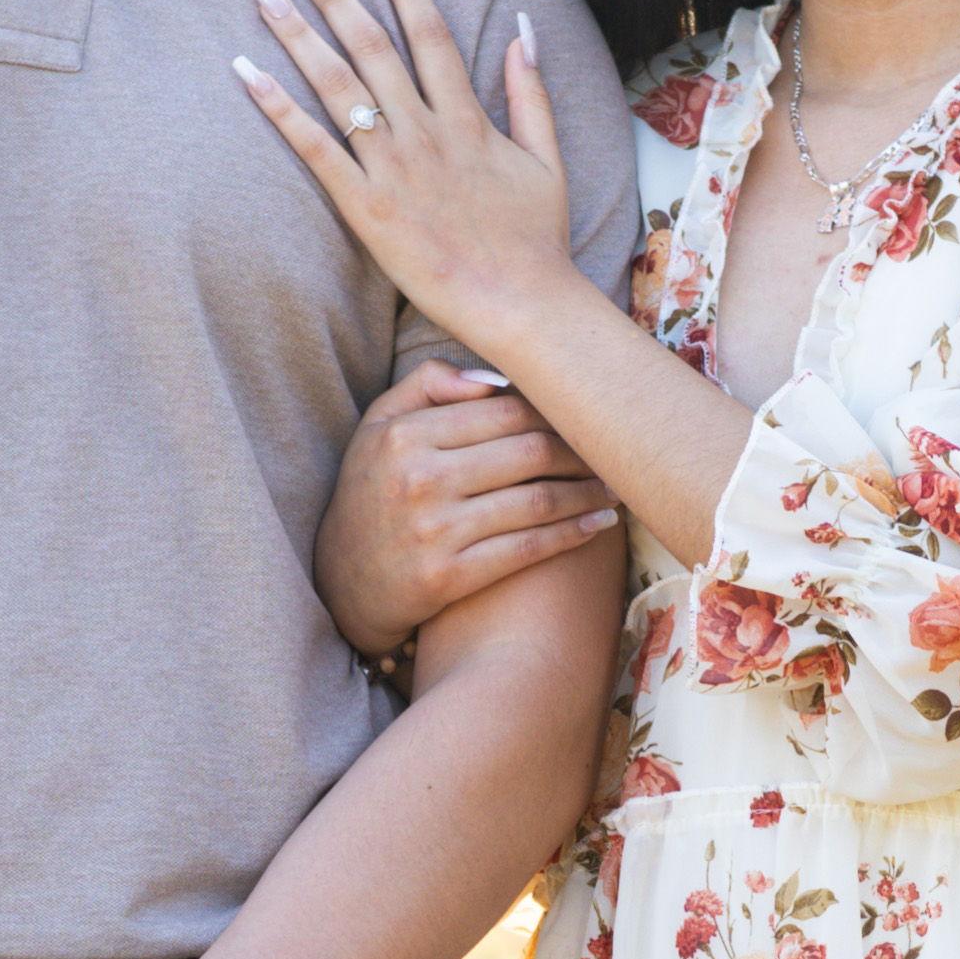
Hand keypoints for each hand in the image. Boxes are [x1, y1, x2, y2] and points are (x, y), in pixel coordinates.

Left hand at [238, 0, 591, 361]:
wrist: (522, 305)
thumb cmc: (536, 240)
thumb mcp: (546, 158)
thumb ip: (531, 91)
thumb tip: (523, 28)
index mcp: (468, 119)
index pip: (430, 33)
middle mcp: (426, 132)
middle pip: (372, 45)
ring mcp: (393, 168)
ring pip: (337, 85)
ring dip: (296, 32)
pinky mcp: (365, 208)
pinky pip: (314, 147)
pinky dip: (278, 107)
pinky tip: (246, 71)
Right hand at [319, 358, 619, 660]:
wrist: (343, 581)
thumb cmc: (374, 491)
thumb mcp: (380, 426)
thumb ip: (429, 384)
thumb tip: (497, 377)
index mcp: (407, 434)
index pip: (505, 410)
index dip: (555, 412)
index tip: (586, 418)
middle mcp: (420, 479)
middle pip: (530, 452)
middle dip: (583, 452)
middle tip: (615, 452)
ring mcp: (435, 531)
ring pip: (537, 501)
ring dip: (588, 493)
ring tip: (616, 487)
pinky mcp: (449, 577)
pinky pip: (527, 549)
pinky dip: (572, 535)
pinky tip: (600, 526)